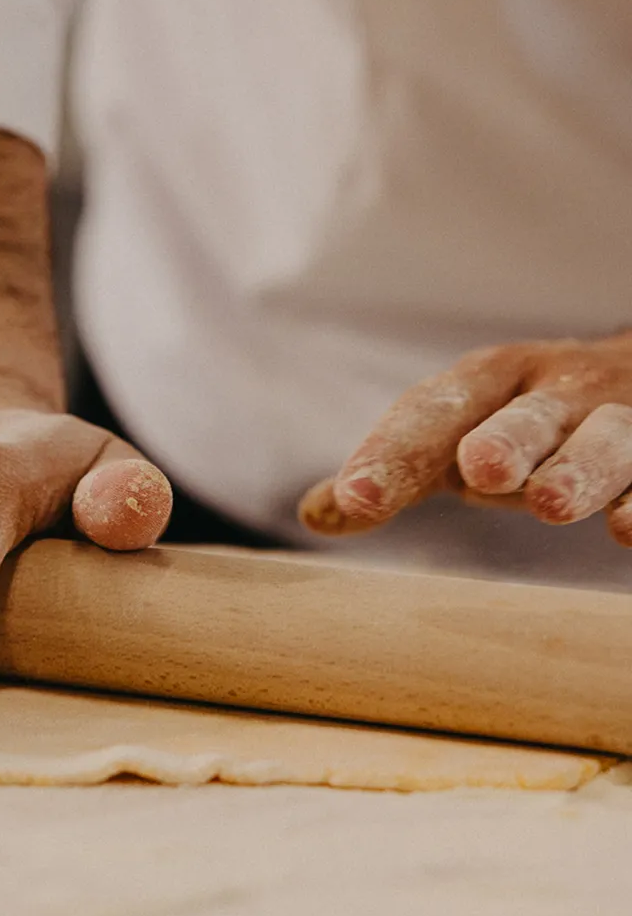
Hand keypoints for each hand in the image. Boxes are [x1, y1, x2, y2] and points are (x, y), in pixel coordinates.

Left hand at [299, 333, 631, 543]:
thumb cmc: (525, 422)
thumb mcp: (458, 434)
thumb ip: (397, 470)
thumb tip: (315, 515)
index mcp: (486, 383)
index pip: (430, 413)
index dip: (391, 452)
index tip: (354, 499)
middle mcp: (553, 394)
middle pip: (525, 416)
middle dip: (504, 440)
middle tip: (479, 469)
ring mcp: (619, 420)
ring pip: (605, 441)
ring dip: (579, 469)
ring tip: (551, 504)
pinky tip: (631, 532)